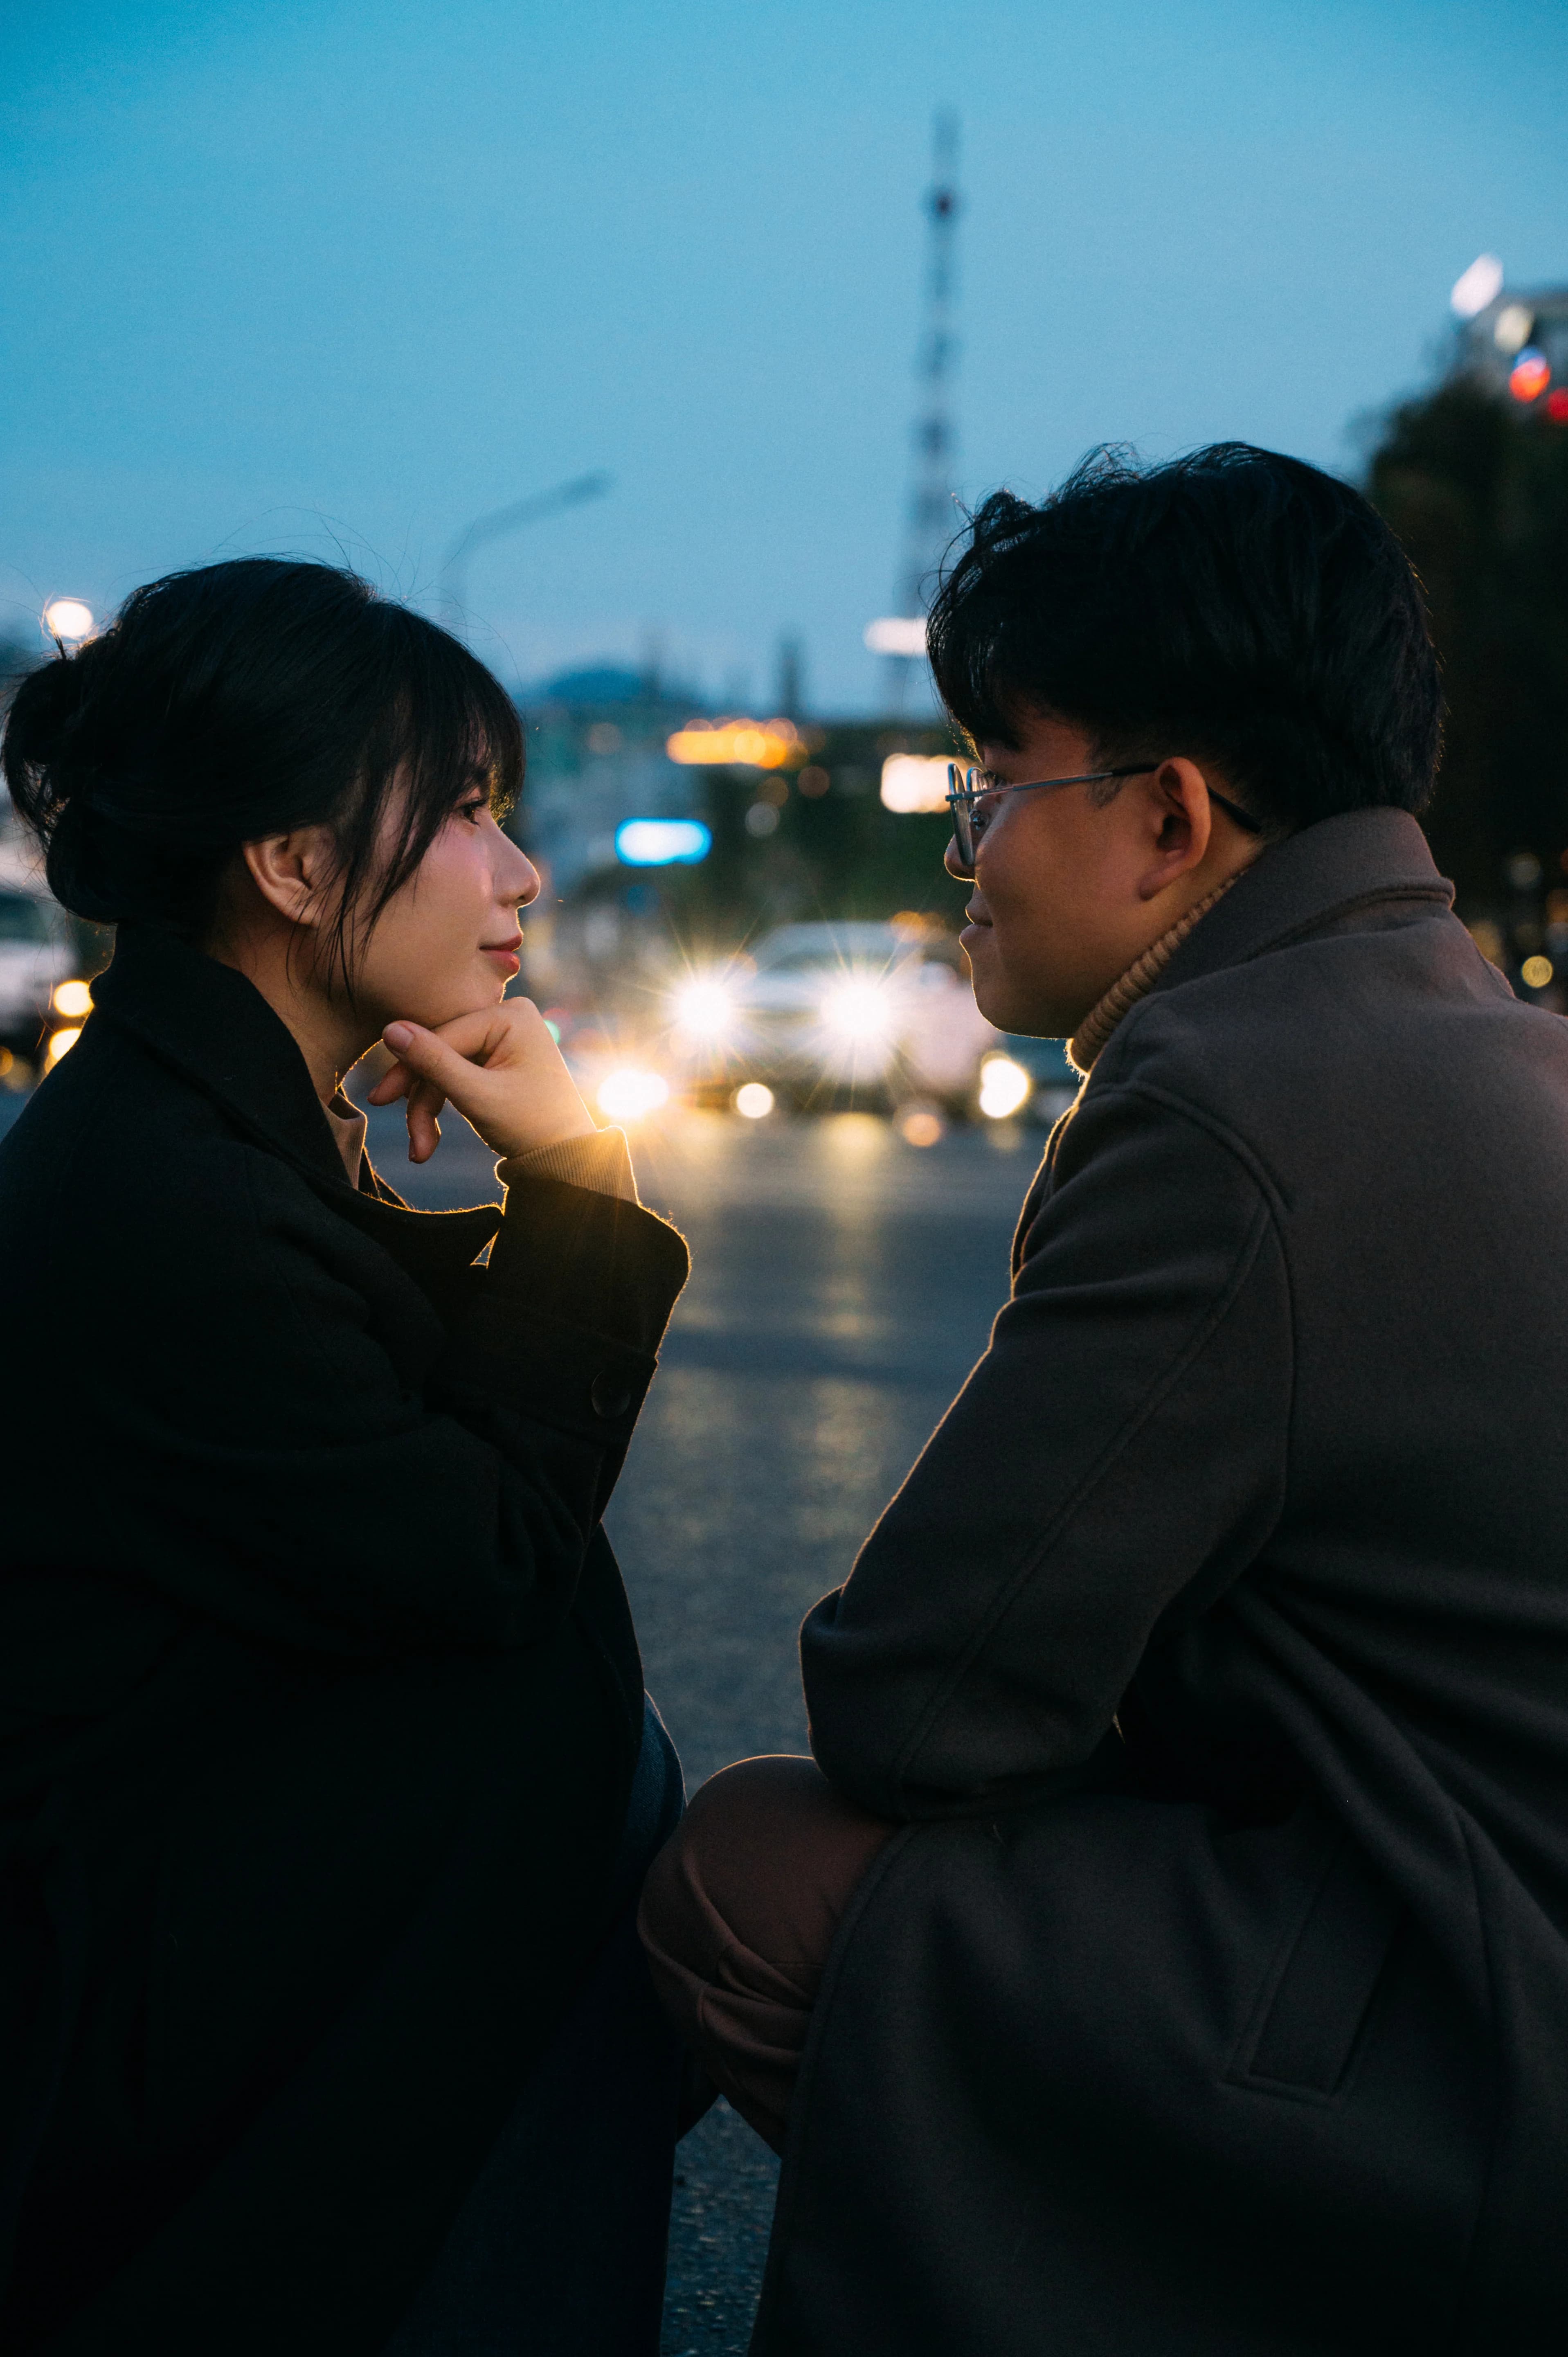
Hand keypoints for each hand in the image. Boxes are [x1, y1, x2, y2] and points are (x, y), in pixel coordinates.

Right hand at [369, 999, 595, 1164]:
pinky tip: (430, 1136)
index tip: (378, 1100)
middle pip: (441, 1051)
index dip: (409, 1069)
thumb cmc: (532, 1127)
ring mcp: (502, 1036)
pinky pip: (457, 1073)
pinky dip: (443, 1104)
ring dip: (428, 1108)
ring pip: (444, 1067)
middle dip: (421, 1098)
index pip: (444, 1036)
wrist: (564, 1158)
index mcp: (511, 1014)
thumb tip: (389, 1028)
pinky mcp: (496, 1056)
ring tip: (422, 1150)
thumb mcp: (477, 1095)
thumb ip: (433, 1062)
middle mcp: (507, 1015)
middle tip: (409, 1138)